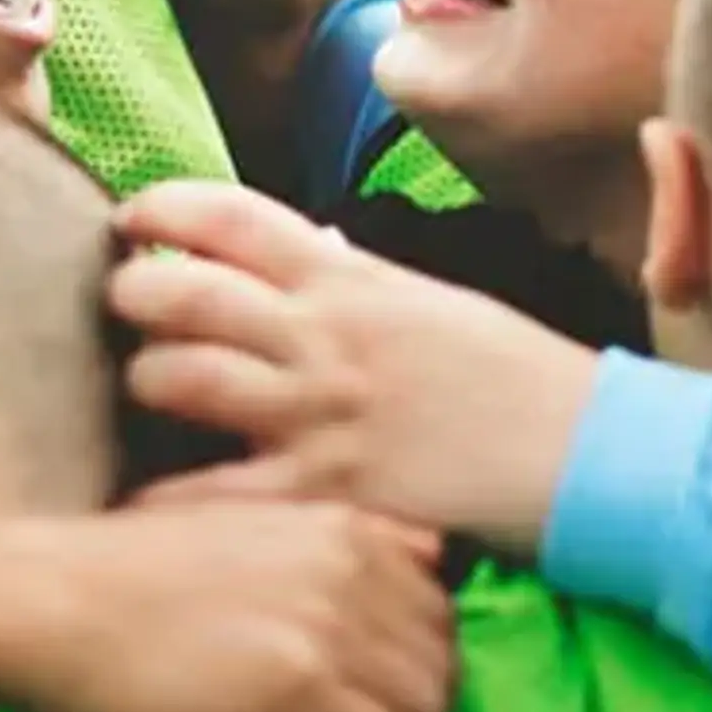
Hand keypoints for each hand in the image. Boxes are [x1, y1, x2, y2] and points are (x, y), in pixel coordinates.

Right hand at [0, 505, 455, 711]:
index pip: (435, 612)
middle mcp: (348, 566)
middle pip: (438, 665)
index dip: (423, 674)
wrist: (43, 601)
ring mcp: (325, 624)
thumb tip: (418, 555)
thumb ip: (322, 543)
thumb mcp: (238, 531)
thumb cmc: (122, 575)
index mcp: (339, 527)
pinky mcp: (294, 685)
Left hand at [109, 180, 603, 557]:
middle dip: (133, 292)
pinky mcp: (324, 490)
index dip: (164, 208)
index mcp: (353, 280)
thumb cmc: (522, 378)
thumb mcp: (436, 305)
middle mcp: (323, 336)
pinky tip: (140, 503)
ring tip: (139, 390)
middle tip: (120, 305)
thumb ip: (359, 287)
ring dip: (144, 381)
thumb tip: (308, 263)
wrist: (590, 452)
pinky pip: (213, 492)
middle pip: (183, 292)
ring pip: (180, 379)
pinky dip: (165, 499)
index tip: (134, 217)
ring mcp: (319, 413)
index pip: (232, 218)